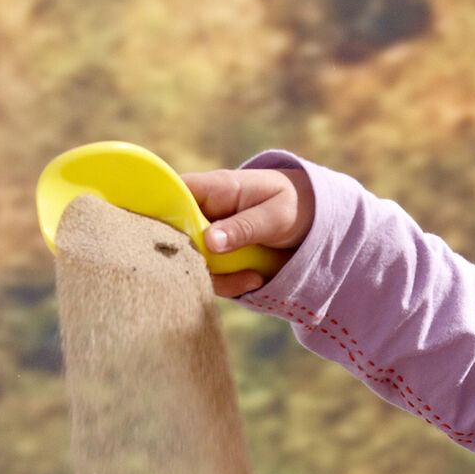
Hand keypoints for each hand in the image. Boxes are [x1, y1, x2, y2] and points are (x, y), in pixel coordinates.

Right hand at [183, 166, 315, 297]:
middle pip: (174, 235)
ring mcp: (208, 237)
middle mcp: (204, 213)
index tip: (173, 240)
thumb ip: (242, 227)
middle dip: (194, 258)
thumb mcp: (274, 215)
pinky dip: (230, 284)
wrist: (313, 219)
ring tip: (254, 276)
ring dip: (219, 277)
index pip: (172, 193)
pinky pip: (211, 277)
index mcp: (213, 189)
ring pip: (192, 261)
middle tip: (225, 269)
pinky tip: (255, 279)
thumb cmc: (293, 203)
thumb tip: (209, 242)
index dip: (161, 214)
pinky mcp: (218, 259)